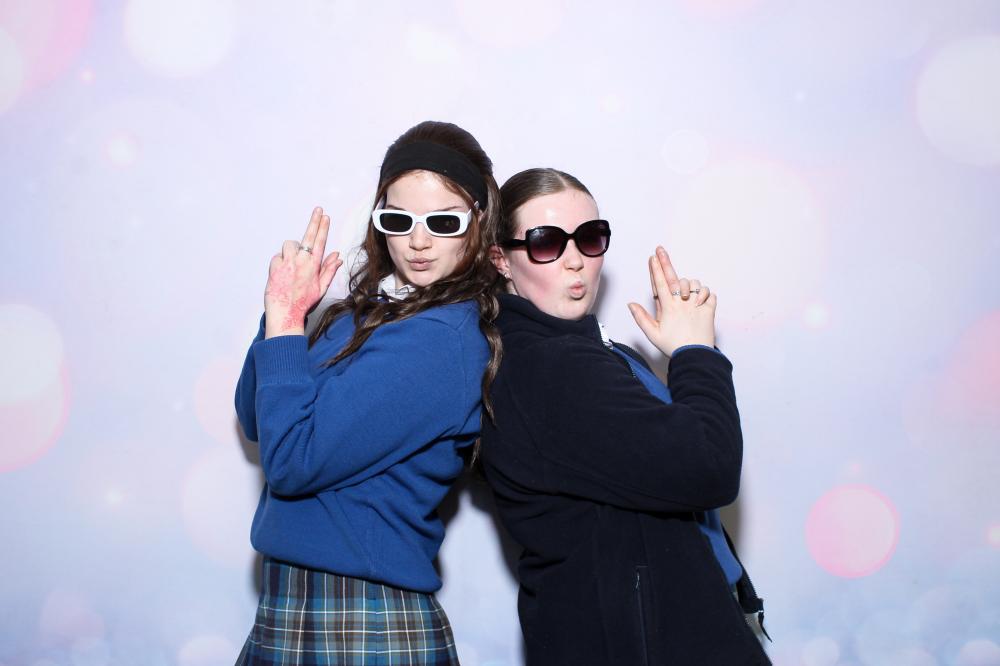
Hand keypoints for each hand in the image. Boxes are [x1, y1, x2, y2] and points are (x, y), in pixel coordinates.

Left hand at [264, 207, 342, 337]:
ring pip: (289, 245)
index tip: (325, 216)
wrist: (285, 313)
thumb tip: (337, 256)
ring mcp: (288, 263)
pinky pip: (277, 257)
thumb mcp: (321, 288)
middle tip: (318, 210)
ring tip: (291, 264)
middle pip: (308, 236)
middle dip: (314, 221)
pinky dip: (279, 262)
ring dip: (290, 250)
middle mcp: (302, 262)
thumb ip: (329, 270)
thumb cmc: (303, 303)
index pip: (320, 242)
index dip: (323, 228)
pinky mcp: (275, 266)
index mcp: (314, 266)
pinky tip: (281, 273)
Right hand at [627, 246, 716, 356]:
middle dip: (665, 262)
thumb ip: (641, 317)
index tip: (652, 258)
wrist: (694, 355)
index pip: (660, 283)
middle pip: (674, 278)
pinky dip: (706, 296)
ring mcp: (696, 305)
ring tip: (688, 294)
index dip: (655, 269)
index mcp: (668, 307)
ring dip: (692, 285)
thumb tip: (631, 304)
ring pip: (695, 284)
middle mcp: (682, 303)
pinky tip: (701, 302)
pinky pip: (710, 295)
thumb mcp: (652, 334)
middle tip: (661, 251)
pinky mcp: (709, 310)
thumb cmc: (673, 346)